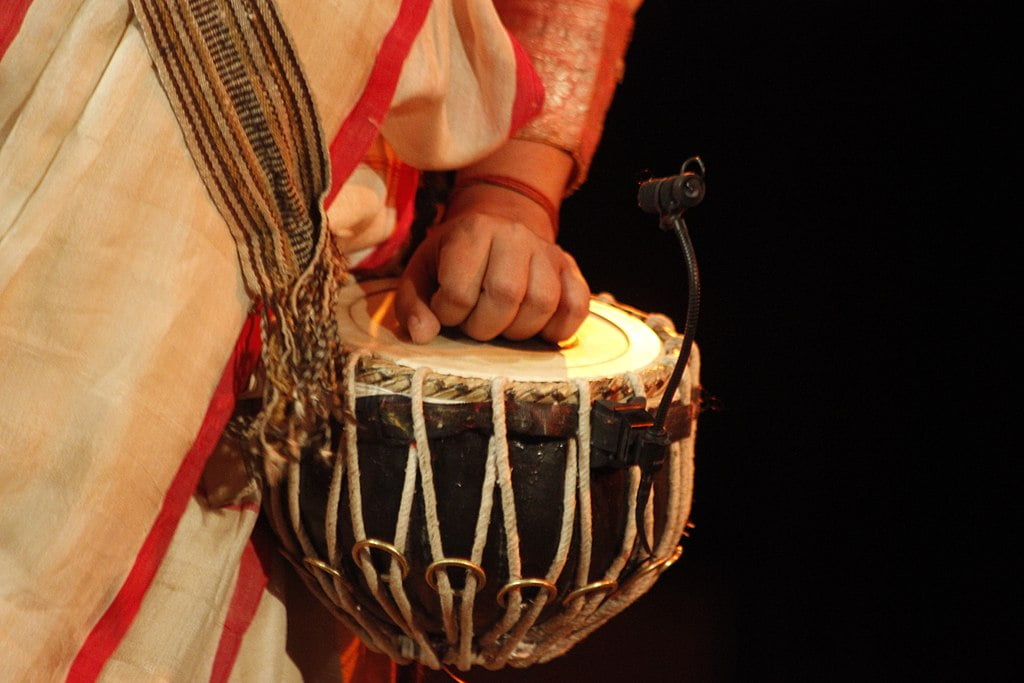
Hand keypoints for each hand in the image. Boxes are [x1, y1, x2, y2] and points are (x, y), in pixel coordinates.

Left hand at [394, 201, 589, 344]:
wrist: (494, 228)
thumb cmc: (452, 259)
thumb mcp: (420, 274)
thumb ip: (412, 305)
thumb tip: (423, 335)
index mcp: (472, 231)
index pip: (460, 291)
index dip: (449, 314)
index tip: (446, 311)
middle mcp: (514, 235)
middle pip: (506, 296)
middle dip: (484, 326)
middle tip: (475, 322)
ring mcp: (546, 251)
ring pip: (543, 303)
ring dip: (519, 329)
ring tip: (502, 324)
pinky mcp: (570, 268)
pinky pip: (577, 305)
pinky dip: (561, 327)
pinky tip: (540, 331)